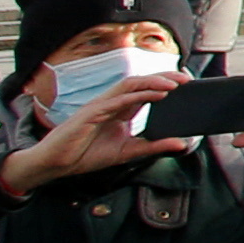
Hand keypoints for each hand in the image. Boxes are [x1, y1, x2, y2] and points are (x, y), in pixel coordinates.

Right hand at [0, 58, 179, 194]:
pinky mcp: (89, 113)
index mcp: (120, 109)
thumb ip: (154, 146)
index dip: (166, 84)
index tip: (187, 84)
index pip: (146, 90)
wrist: (56, 164)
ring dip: (152, 83)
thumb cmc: (87, 155)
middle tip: (186, 79)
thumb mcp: (128, 152)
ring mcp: (100, 106)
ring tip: (173, 85)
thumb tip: (182, 143)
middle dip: (164, 78)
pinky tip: (150, 96)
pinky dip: (134, 96)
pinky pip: (114, 101)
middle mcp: (112, 103)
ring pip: (128, 86)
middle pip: (140, 83)